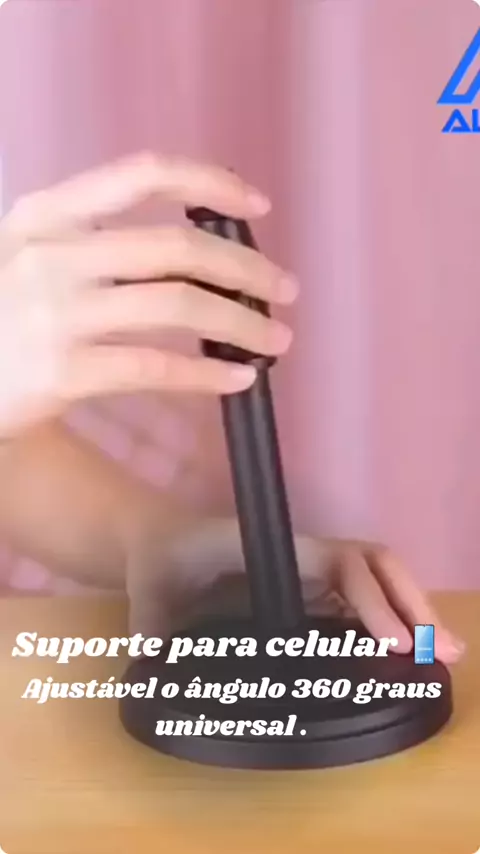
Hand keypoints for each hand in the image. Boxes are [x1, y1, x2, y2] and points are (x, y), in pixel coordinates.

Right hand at [0, 153, 296, 437]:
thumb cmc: (3, 319)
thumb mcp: (30, 257)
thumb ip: (94, 244)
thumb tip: (196, 254)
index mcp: (45, 215)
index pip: (141, 174)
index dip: (209, 182)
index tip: (257, 205)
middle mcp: (51, 254)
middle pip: (176, 246)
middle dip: (246, 267)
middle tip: (285, 289)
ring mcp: (56, 312)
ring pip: (177, 305)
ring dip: (241, 321)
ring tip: (276, 338)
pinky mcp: (63, 370)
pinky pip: (157, 367)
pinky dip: (208, 373)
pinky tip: (238, 378)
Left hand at [127, 516, 464, 665]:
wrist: (155, 537)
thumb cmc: (155, 559)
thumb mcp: (147, 595)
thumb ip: (151, 632)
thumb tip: (158, 675)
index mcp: (267, 547)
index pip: (335, 564)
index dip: (368, 600)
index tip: (394, 642)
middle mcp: (297, 551)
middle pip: (371, 561)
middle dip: (410, 602)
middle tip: (444, 650)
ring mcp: (304, 565)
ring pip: (372, 574)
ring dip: (409, 607)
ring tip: (441, 652)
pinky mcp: (305, 582)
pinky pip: (356, 592)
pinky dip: (387, 614)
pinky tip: (404, 646)